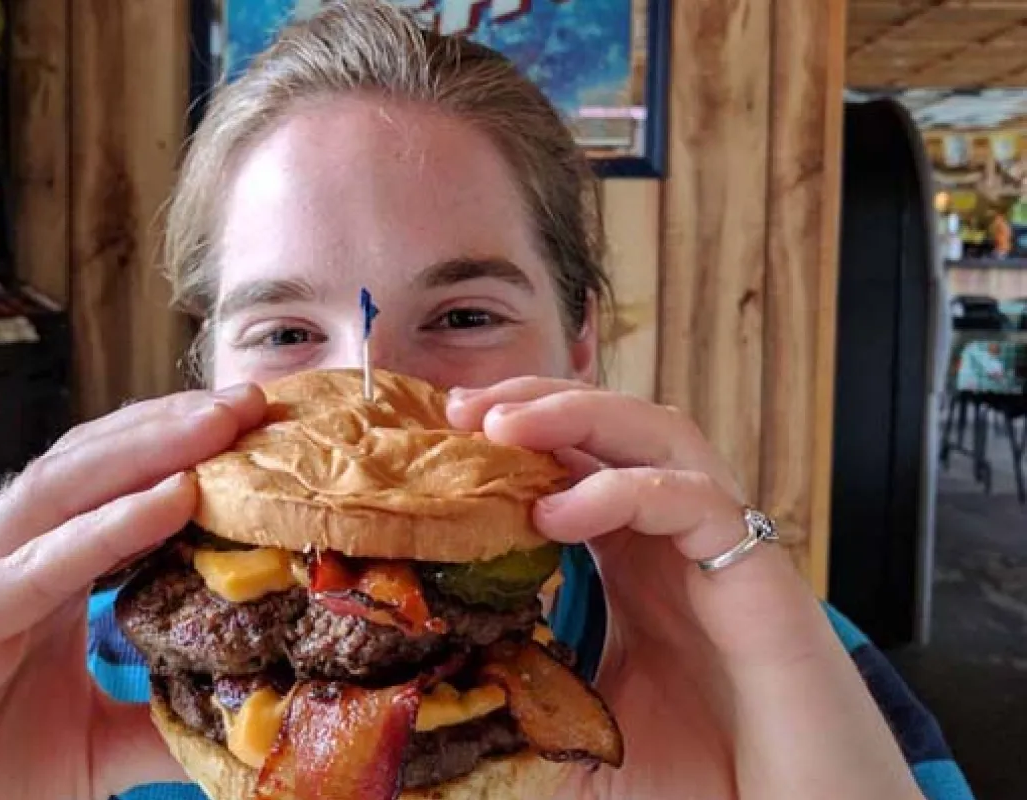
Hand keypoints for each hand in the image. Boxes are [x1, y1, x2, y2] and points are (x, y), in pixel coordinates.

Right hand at [0, 385, 265, 799]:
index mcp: (41, 572)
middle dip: (173, 424)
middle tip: (250, 399)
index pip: (113, 481)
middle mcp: (6, 560)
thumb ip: (163, 715)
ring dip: (146, 450)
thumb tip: (248, 709)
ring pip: (60, 492)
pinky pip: (33, 569)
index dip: (180, 445)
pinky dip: (104, 529)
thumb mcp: (99, 743)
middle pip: (92, 464)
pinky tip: (169, 500)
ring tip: (218, 424)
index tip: (256, 426)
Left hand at [448, 378, 923, 799]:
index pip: (575, 460)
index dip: (514, 436)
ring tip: (504, 427)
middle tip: (462, 408)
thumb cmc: (703, 775)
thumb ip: (524, 684)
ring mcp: (719, 545)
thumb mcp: (582, 722)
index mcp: (634, 557)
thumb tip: (444, 677)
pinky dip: (625, 491)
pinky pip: (697, 498)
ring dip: (579, 415)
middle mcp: (675, 536)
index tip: (447, 432)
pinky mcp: (757, 574)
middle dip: (535, 402)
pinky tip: (558, 513)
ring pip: (659, 433)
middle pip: (612, 425)